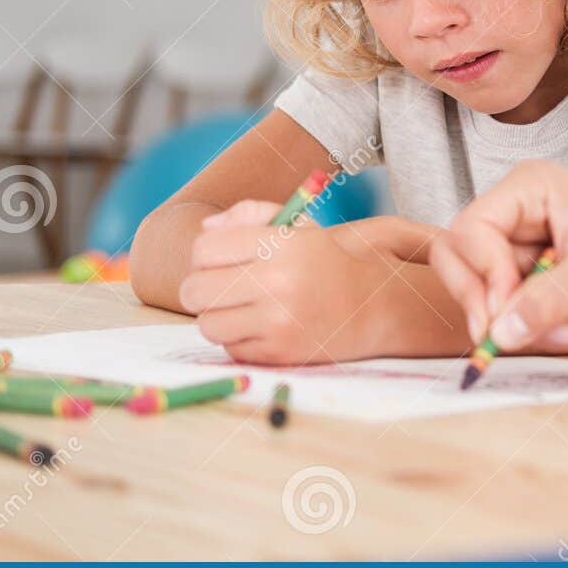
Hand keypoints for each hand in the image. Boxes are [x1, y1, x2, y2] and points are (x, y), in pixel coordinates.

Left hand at [181, 211, 400, 364]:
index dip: (205, 256)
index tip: (220, 261)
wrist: (373, 307)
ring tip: (243, 310)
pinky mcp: (279, 352)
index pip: (204, 248)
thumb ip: (252, 215)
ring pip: (207, 324)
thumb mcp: (299, 228)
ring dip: (219, 318)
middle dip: (201, 289)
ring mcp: (278, 320)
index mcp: (282, 243)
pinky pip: (229, 348)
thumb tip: (207, 227)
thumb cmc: (327, 264)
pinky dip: (239, 339)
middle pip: (194, 290)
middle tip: (222, 288)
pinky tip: (263, 327)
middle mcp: (279, 281)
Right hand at [429, 160, 567, 355]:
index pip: (467, 231)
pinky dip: (538, 334)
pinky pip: (509, 319)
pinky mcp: (533, 287)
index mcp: (528, 189)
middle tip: (509, 338)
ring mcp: (522, 254)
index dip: (480, 273)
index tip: (505, 309)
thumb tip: (497, 334)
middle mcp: (517, 217)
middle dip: (487, 305)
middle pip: (459, 262)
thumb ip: (545, 303)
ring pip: (483, 299)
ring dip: (521, 326)